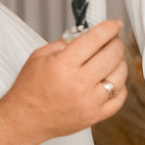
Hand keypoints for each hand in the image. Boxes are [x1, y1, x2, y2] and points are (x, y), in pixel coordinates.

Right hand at [0, 19, 127, 144]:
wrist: (24, 120)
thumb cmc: (29, 89)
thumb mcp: (39, 57)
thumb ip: (63, 43)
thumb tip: (85, 34)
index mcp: (64, 65)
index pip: (95, 39)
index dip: (110, 28)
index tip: (115, 24)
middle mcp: (79, 83)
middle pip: (113, 55)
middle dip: (115, 43)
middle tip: (112, 42)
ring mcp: (90, 102)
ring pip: (120, 76)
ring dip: (119, 64)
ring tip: (111, 61)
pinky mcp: (95, 116)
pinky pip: (120, 98)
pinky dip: (120, 87)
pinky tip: (111, 81)